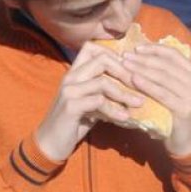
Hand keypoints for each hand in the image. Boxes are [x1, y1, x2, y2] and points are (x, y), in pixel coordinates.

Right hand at [35, 43, 143, 161]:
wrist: (50, 143)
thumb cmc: (74, 123)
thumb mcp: (92, 104)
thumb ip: (105, 93)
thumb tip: (134, 90)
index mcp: (74, 73)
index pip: (92, 48)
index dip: (114, 54)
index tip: (130, 68)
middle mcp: (70, 77)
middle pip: (101, 59)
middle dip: (124, 71)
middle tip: (139, 84)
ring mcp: (69, 91)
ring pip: (102, 82)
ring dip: (124, 93)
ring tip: (139, 103)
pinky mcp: (70, 106)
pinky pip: (98, 102)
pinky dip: (115, 110)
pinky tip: (125, 117)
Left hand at [122, 43, 190, 157]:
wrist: (186, 143)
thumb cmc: (175, 115)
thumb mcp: (175, 91)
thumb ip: (167, 75)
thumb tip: (142, 54)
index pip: (175, 54)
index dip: (154, 49)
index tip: (137, 48)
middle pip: (166, 65)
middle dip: (143, 59)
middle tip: (125, 56)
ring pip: (163, 77)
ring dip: (141, 69)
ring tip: (125, 65)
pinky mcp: (186, 109)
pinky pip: (162, 93)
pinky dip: (146, 85)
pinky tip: (134, 80)